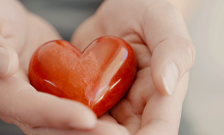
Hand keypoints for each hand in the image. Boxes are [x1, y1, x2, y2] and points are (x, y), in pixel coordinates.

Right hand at [0, 0, 128, 133]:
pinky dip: (91, 115)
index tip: (87, 119)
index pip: (25, 107)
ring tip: (119, 132)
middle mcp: (13, 102)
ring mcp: (32, 99)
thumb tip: (2, 64)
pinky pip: (69, 107)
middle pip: (47, 126)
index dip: (55, 115)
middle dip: (80, 134)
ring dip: (89, 131)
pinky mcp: (48, 92)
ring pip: (60, 124)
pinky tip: (114, 118)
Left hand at [72, 0, 195, 133]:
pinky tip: (51, 113)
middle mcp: (136, 108)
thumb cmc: (142, 11)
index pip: (158, 129)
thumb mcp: (160, 18)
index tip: (114, 132)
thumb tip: (167, 86)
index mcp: (161, 95)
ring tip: (60, 122)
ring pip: (96, 133)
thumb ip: (172, 48)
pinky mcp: (88, 101)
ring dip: (79, 132)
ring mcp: (110, 107)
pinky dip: (64, 120)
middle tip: (81, 122)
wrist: (114, 12)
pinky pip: (75, 118)